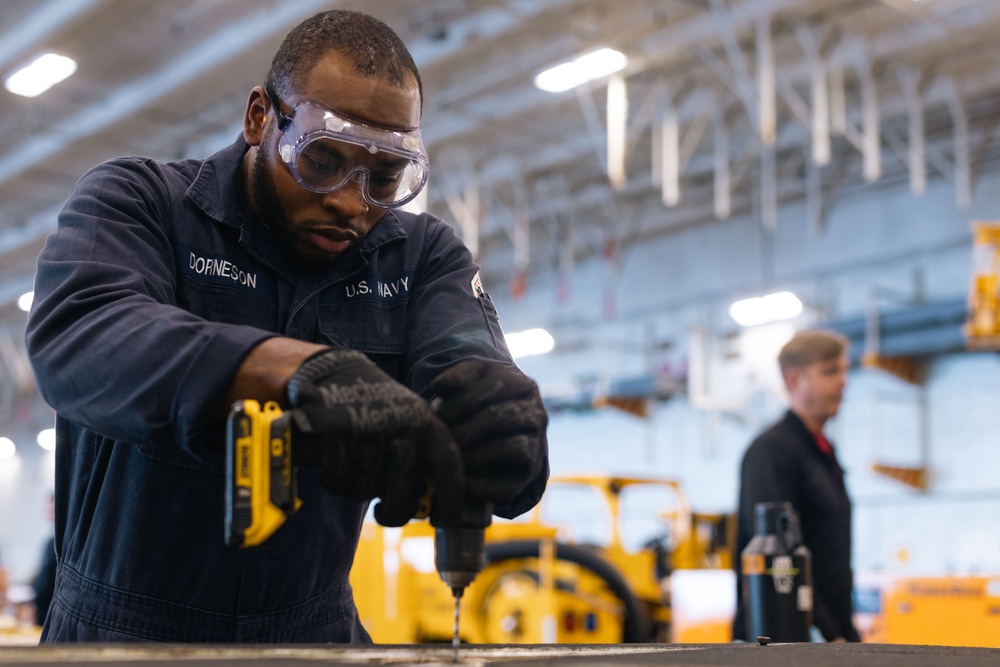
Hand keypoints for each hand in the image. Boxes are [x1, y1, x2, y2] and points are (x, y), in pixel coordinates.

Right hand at [286, 348, 462, 526]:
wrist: (331, 372)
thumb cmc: (374, 409)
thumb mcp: (409, 423)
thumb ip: (423, 460)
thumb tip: (430, 508)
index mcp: (427, 423)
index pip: (450, 468)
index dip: (452, 500)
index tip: (442, 522)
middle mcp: (404, 425)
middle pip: (405, 495)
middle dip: (393, 511)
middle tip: (384, 512)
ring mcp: (371, 429)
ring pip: (367, 491)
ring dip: (358, 489)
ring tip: (354, 464)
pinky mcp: (337, 432)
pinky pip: (339, 481)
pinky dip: (333, 479)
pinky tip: (334, 459)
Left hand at [430, 359, 547, 504]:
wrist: (499, 433)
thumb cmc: (478, 402)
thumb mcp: (471, 383)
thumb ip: (458, 377)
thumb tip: (441, 386)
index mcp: (522, 385)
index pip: (495, 387)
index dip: (461, 401)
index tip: (434, 413)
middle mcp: (537, 414)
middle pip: (499, 417)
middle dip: (463, 429)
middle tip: (438, 439)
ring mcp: (537, 445)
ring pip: (508, 447)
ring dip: (472, 455)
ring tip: (449, 457)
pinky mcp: (530, 475)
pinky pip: (508, 483)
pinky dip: (480, 485)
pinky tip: (458, 481)